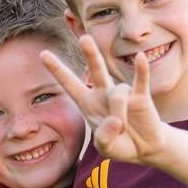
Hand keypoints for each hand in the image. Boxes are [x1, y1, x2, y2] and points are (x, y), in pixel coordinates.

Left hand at [42, 36, 166, 163]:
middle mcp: (103, 93)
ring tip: (123, 127)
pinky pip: (140, 80)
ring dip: (119, 111)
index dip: (57, 70)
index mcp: (87, 103)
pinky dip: (141, 69)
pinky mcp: (140, 97)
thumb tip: (117, 120)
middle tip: (84, 38)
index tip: (43, 53)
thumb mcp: (105, 147)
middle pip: (96, 69)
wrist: (144, 149)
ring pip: (117, 93)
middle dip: (90, 54)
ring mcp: (123, 93)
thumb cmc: (119, 144)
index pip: (69, 83)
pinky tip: (140, 57)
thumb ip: (104, 137)